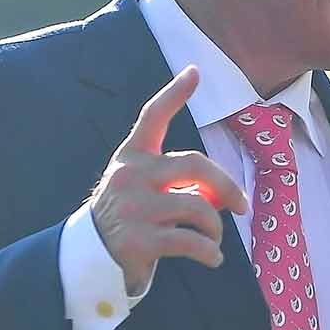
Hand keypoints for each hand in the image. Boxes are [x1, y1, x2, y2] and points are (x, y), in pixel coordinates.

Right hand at [91, 66, 248, 294]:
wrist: (88, 258)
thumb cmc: (127, 218)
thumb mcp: (144, 191)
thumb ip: (178, 183)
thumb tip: (225, 194)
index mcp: (131, 157)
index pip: (152, 116)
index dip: (175, 93)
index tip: (195, 71)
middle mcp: (130, 175)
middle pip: (195, 164)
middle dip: (226, 185)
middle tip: (241, 205)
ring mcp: (134, 208)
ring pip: (199, 207)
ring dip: (215, 227)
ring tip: (214, 238)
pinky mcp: (139, 241)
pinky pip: (191, 242)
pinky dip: (210, 252)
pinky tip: (212, 258)